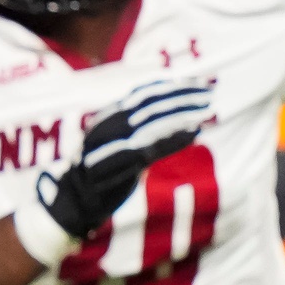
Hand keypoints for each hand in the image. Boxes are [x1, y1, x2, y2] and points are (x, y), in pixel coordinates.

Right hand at [37, 79, 212, 237]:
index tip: (198, 83)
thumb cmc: (102, 172)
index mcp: (108, 116)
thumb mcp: (117, 142)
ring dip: (182, 114)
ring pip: (150, 122)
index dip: (172, 86)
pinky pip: (150, 148)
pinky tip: (194, 132)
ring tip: (207, 109)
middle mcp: (107, 126)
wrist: (75, 201)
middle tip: (209, 92)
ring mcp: (110, 145)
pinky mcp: (117, 167)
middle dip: (182, 96)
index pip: (143, 93)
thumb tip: (174, 114)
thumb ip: (139, 127)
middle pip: (149, 104)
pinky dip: (174, 138)